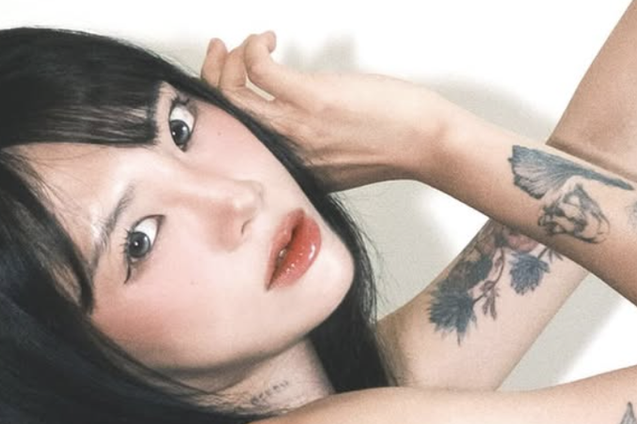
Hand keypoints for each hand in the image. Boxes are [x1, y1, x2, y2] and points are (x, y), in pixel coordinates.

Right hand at [201, 32, 458, 190]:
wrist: (424, 142)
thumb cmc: (393, 147)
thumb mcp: (338, 163)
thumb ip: (310, 152)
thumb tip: (294, 129)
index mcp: (288, 169)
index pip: (234, 141)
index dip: (220, 108)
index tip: (226, 84)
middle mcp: (284, 152)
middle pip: (223, 115)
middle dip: (212, 76)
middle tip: (220, 52)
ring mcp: (295, 126)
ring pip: (232, 93)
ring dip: (228, 59)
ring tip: (247, 43)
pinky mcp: (311, 99)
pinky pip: (260, 69)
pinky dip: (254, 47)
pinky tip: (267, 40)